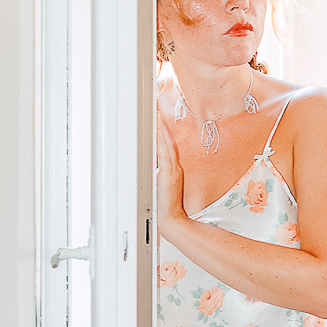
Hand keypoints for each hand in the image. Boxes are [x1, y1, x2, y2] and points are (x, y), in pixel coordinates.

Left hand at [156, 108, 184, 230]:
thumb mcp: (162, 184)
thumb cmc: (166, 203)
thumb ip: (159, 172)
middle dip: (162, 125)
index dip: (163, 131)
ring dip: (162, 129)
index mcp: (173, 168)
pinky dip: (163, 142)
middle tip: (157, 110)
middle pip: (168, 141)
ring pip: (167, 144)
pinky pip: (166, 153)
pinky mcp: (169, 173)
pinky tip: (159, 132)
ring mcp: (173, 169)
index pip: (168, 145)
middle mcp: (175, 166)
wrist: (171, 217)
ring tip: (157, 115)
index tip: (158, 119)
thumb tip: (151, 163)